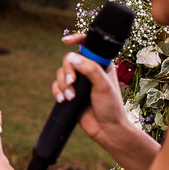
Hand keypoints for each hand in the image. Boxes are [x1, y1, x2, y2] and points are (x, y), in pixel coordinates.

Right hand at [53, 34, 130, 149]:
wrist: (107, 130)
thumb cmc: (111, 107)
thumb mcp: (103, 85)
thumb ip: (89, 69)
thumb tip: (71, 57)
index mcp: (101, 64)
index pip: (88, 46)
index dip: (77, 39)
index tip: (66, 41)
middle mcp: (89, 71)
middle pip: (69, 60)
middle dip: (67, 71)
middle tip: (72, 83)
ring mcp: (79, 83)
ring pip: (61, 74)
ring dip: (63, 85)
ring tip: (70, 97)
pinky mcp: (71, 94)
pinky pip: (57, 87)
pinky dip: (58, 92)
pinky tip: (63, 100)